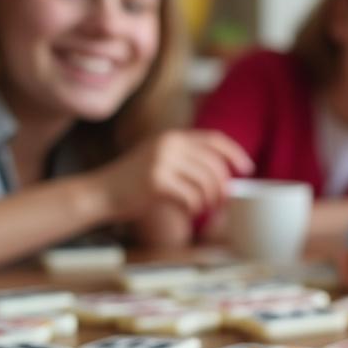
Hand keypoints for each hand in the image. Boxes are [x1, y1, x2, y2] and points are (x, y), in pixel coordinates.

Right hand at [96, 130, 252, 219]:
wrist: (100, 193)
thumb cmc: (134, 182)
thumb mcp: (159, 158)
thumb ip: (186, 159)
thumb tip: (224, 174)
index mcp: (173, 136)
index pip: (214, 139)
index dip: (235, 153)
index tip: (247, 168)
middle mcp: (169, 144)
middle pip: (215, 165)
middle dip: (224, 186)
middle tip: (222, 202)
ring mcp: (162, 161)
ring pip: (206, 182)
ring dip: (210, 200)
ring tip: (203, 208)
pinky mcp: (157, 181)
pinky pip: (191, 197)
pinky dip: (194, 207)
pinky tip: (188, 211)